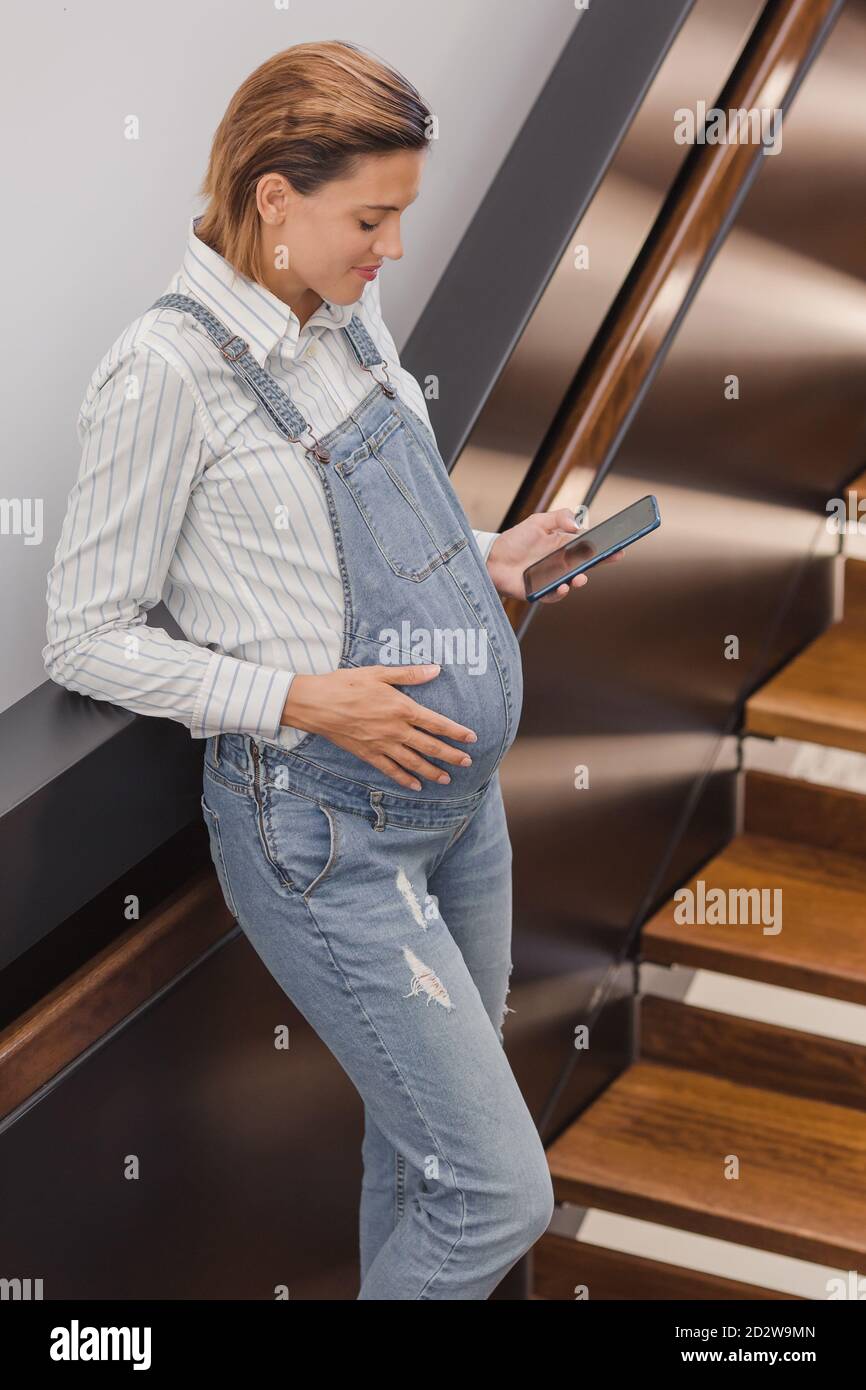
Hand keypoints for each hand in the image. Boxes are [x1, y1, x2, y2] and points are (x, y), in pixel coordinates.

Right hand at [280, 665, 477, 790]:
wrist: (317, 705)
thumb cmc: (347, 684)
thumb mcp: (379, 673)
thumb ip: (409, 674)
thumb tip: (435, 669)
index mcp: (402, 708)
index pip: (437, 723)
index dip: (456, 732)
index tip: (471, 738)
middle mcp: (396, 730)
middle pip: (430, 747)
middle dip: (451, 756)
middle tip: (467, 762)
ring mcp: (382, 745)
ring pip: (414, 762)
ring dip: (433, 771)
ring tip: (447, 778)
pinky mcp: (368, 754)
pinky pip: (391, 770)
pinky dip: (405, 779)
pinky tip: (416, 785)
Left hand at [486, 507, 622, 600]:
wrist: (492, 558)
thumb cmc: (516, 540)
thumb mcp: (538, 521)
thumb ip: (560, 516)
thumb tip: (578, 524)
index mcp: (564, 547)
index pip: (589, 547)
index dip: (605, 548)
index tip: (619, 546)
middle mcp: (561, 564)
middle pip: (586, 565)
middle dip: (600, 562)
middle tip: (612, 557)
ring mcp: (552, 578)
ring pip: (572, 582)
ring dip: (579, 580)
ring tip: (580, 577)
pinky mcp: (541, 591)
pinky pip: (554, 595)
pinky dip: (560, 592)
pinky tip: (563, 586)